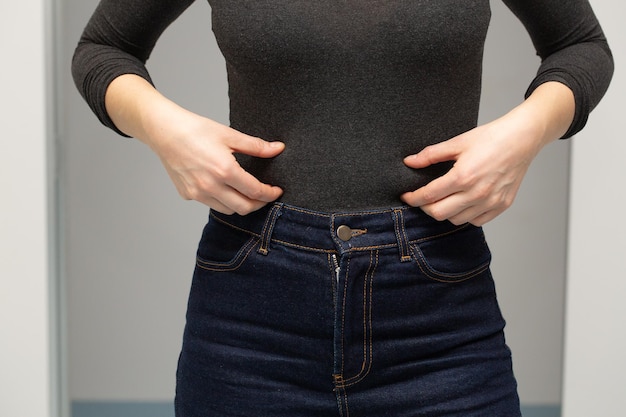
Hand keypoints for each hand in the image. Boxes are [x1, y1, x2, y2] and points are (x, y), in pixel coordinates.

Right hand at [150, 115, 284, 214]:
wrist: (164, 131)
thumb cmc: (195, 130)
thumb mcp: (230, 135)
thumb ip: (256, 146)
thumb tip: (278, 148)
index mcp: (225, 170)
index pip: (255, 192)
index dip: (270, 194)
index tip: (277, 191)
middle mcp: (210, 186)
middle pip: (244, 208)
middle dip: (259, 204)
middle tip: (265, 195)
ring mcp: (197, 193)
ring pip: (228, 210)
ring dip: (240, 204)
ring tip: (246, 193)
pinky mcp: (188, 194)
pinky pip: (210, 204)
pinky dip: (222, 200)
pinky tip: (224, 188)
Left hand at [400, 117, 542, 225]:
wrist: (522, 139)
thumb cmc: (491, 138)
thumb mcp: (457, 142)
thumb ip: (430, 155)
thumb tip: (409, 162)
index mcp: (463, 176)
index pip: (428, 196)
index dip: (412, 198)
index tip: (406, 196)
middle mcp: (476, 193)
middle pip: (438, 213)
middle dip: (425, 207)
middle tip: (422, 199)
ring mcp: (490, 202)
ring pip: (456, 220)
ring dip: (444, 212)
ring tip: (442, 199)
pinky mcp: (501, 206)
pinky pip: (476, 221)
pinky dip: (465, 216)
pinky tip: (462, 203)